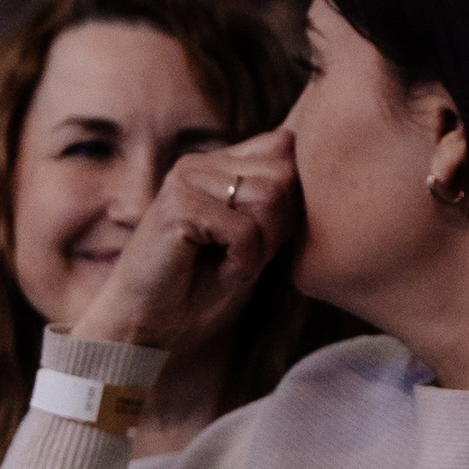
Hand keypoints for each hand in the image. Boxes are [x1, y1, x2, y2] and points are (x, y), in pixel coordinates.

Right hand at [70, 129, 300, 354]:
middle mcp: (202, 161)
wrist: (145, 321)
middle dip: (281, 227)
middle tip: (248, 256)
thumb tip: (324, 179)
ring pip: (269, 199)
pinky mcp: (177, 207)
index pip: (286, 147)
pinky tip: (219, 274)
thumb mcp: (253, 238)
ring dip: (261, 247)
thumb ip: (278, 205)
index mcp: (219, 161)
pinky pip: (245, 232)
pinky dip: (243, 263)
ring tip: (232, 263)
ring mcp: (186, 179)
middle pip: (284, 174)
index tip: (267, 236)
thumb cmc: (200, 284)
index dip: (293, 198)